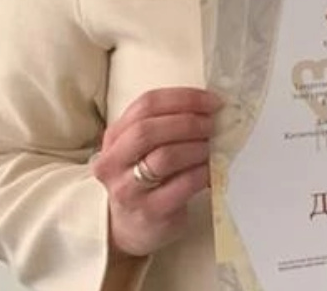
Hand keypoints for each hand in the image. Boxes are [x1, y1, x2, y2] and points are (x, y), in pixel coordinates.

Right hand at [92, 87, 219, 257]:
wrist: (131, 227)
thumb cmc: (145, 178)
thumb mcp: (144, 149)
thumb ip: (167, 125)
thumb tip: (212, 107)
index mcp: (115, 136)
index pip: (146, 105)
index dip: (183, 98)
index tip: (212, 101)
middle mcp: (114, 161)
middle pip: (148, 130)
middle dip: (188, 122)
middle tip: (212, 124)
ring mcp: (128, 189)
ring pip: (165, 157)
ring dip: (197, 147)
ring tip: (212, 147)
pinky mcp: (150, 210)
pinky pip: (183, 184)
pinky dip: (203, 172)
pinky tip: (213, 169)